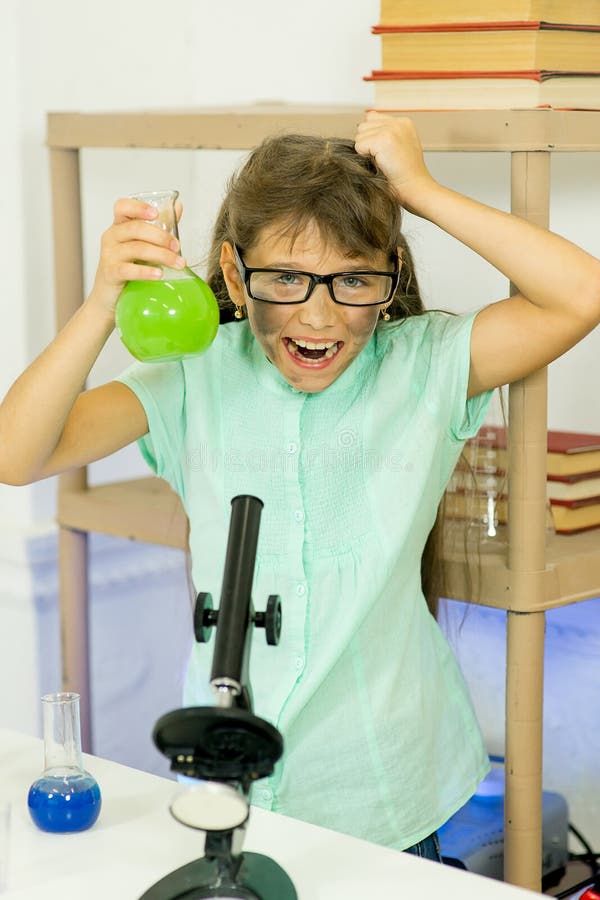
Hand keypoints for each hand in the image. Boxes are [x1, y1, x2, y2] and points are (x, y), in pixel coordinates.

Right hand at [87, 197, 185, 315]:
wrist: (108, 297)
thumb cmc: (128, 267)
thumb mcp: (143, 244)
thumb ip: (159, 227)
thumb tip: (179, 207)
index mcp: (119, 226)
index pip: (122, 207)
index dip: (138, 207)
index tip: (156, 214)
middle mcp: (111, 237)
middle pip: (136, 229)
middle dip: (161, 237)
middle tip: (178, 247)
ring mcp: (109, 255)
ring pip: (137, 249)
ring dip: (162, 255)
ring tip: (178, 264)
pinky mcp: (111, 273)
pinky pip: (129, 270)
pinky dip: (146, 271)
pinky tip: (160, 274)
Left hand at [355, 111, 435, 213]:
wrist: (416, 188)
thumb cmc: (406, 175)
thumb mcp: (399, 147)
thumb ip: (383, 131)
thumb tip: (367, 116)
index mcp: (404, 122)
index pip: (372, 120)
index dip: (373, 140)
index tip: (387, 154)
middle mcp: (398, 122)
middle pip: (363, 127)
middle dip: (368, 145)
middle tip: (385, 160)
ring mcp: (392, 129)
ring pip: (359, 136)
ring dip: (366, 152)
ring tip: (384, 162)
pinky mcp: (383, 139)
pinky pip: (359, 146)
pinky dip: (365, 158)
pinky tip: (381, 165)